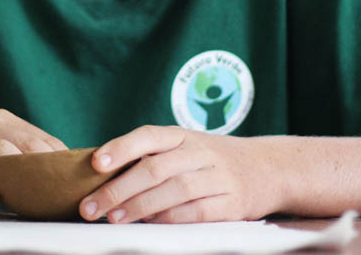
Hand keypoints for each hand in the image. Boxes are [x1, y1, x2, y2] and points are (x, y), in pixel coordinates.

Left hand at [79, 125, 278, 223]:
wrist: (269, 168)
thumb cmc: (211, 161)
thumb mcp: (186, 148)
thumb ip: (152, 159)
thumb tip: (104, 180)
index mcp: (182, 136)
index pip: (148, 136)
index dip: (120, 148)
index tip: (95, 163)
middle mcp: (199, 152)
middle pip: (154, 168)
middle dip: (118, 189)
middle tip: (91, 206)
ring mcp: (217, 176)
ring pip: (173, 190)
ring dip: (139, 206)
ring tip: (114, 218)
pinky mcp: (231, 203)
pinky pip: (196, 212)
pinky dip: (170, 219)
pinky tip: (150, 225)